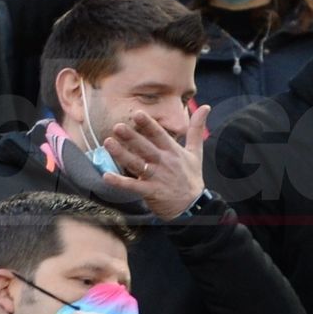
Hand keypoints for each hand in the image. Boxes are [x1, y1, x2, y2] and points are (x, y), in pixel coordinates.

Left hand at [101, 105, 208, 219]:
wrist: (193, 206)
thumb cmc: (191, 176)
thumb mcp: (195, 152)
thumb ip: (196, 129)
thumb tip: (206, 106)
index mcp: (172, 151)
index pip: (160, 135)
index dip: (149, 125)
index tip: (137, 114)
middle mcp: (164, 163)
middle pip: (146, 148)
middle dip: (132, 137)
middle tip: (117, 126)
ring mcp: (156, 178)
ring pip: (137, 164)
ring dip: (122, 154)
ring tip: (108, 143)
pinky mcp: (150, 192)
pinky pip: (133, 186)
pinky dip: (120, 182)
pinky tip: (106, 175)